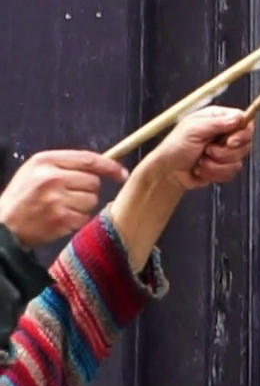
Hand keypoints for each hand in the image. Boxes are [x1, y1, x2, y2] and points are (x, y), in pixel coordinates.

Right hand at [0, 150, 127, 246]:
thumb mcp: (35, 171)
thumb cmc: (23, 197)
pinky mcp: (61, 218)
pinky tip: (59, 219)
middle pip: (93, 181)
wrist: (4, 226)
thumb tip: (105, 165)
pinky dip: (76, 220)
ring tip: (59, 208)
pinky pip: (85, 217)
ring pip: (92, 200)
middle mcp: (52, 177)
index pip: (89, 159)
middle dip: (86, 190)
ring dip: (82, 206)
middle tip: (66, 196)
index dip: (110, 166)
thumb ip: (66, 165)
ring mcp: (56, 199)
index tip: (122, 173)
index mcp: (45, 161)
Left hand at [136, 107, 255, 191]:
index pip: (244, 121)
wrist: (167, 173)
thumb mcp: (193, 130)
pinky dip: (215, 173)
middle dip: (225, 152)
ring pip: (238, 159)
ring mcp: (224, 150)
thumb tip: (237, 118)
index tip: (230, 142)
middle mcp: (223, 133)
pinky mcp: (224, 166)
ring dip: (217, 164)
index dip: (242, 133)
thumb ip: (216, 123)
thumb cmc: (174, 148)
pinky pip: (232, 171)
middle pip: (245, 142)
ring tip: (201, 160)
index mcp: (217, 118)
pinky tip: (202, 169)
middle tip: (207, 150)